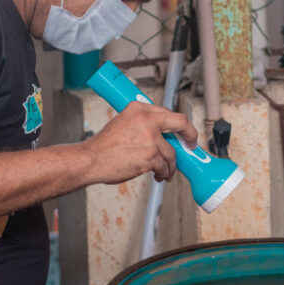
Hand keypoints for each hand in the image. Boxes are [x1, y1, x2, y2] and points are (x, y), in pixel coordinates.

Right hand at [82, 101, 197, 183]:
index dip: (178, 124)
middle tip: (192, 144)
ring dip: (170, 165)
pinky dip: (163, 173)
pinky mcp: (151, 156)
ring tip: (164, 171)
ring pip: (172, 153)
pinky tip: (158, 175)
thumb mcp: (122, 123)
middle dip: (191, 134)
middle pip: (180, 123)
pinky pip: (165, 166)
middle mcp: (146, 120)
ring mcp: (150, 138)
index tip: (183, 132)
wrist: (91, 160)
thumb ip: (142, 124)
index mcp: (138, 109)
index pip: (167, 112)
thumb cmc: (104, 147)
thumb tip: (161, 134)